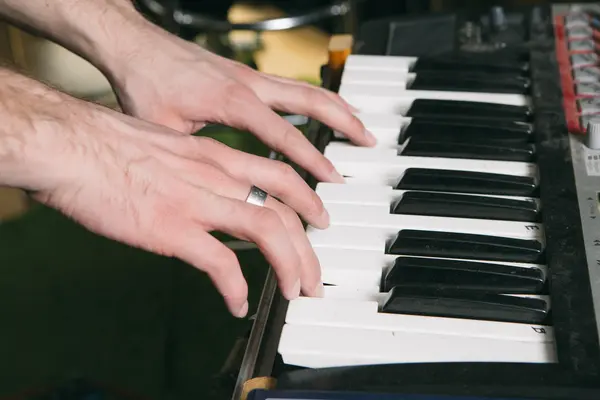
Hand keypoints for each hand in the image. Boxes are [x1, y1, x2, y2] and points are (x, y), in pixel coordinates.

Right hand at [18, 91, 326, 317]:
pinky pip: (220, 263)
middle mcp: (216, 176)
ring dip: (290, 266)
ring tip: (295, 291)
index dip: (307, 201)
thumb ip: (195, 169)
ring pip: (268, 232)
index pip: (280, 176)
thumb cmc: (108, 144)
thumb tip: (207, 192)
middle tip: (315, 274)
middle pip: (283, 210)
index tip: (318, 219)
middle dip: (309, 247)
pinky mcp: (172, 227)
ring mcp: (197, 202)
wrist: (70, 143)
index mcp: (216, 156)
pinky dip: (236, 287)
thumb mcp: (168, 146)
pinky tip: (237, 304)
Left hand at [107, 31, 375, 182]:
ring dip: (337, 106)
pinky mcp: (245, 74)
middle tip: (368, 143)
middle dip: (344, 122)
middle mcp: (249, 85)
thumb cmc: (145, 84)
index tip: (334, 178)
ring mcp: (250, 76)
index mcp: (233, 101)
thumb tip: (213, 194)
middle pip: (311, 100)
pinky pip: (292, 84)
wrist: (133, 45)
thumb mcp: (166, 132)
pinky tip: (322, 109)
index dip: (311, 158)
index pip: (284, 133)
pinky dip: (316, 97)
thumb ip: (197, 162)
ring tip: (360, 125)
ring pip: (307, 87)